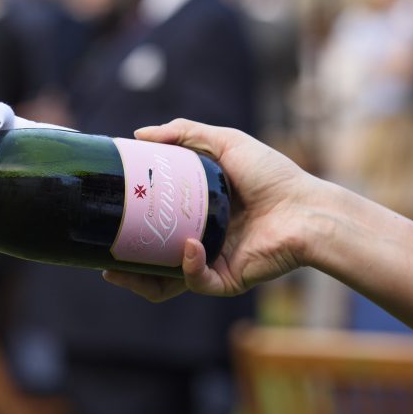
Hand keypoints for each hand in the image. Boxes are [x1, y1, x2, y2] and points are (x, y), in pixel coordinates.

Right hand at [102, 119, 322, 300]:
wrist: (307, 209)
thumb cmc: (273, 175)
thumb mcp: (225, 142)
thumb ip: (184, 132)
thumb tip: (139, 134)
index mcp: (198, 211)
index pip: (156, 222)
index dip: (130, 225)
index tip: (107, 218)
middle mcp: (201, 239)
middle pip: (154, 259)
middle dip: (126, 266)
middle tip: (105, 261)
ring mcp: (213, 262)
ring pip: (167, 280)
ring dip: (141, 280)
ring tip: (121, 271)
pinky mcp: (227, 280)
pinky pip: (197, 280)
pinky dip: (188, 265)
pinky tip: (188, 247)